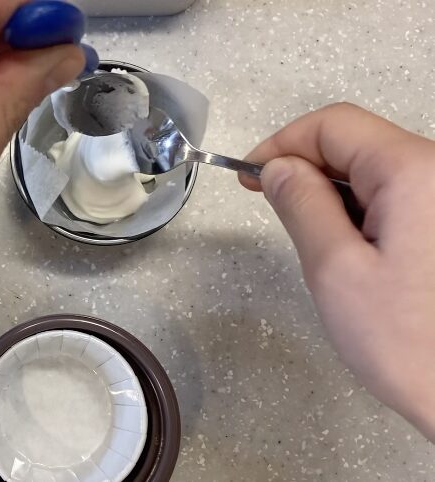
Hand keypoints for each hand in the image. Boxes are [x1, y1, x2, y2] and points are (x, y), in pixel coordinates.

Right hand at [241, 103, 434, 440]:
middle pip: (358, 141)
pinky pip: (400, 195)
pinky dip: (364, 209)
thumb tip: (278, 168)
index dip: (283, 144)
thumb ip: (302, 206)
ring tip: (316, 240)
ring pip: (378, 169)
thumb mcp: (336, 270)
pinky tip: (352, 248)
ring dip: (336, 192)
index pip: (334, 125)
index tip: (251, 175)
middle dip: (308, 167)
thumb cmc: (412, 344)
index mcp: (414, 173)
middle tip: (272, 205)